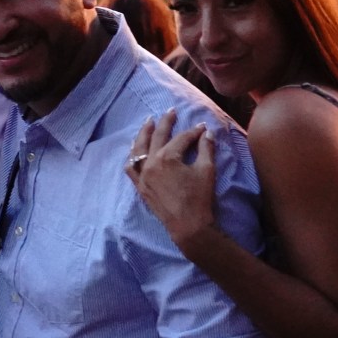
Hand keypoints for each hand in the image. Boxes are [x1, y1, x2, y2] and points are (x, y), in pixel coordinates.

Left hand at [125, 109, 217, 249]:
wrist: (188, 226)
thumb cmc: (199, 198)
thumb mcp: (207, 170)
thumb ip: (206, 149)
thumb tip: (207, 132)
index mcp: (166, 158)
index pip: (180, 139)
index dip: (193, 132)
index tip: (202, 127)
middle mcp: (150, 164)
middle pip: (156, 137)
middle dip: (165, 123)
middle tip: (170, 111)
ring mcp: (142, 175)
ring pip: (138, 149)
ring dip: (143, 134)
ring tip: (148, 123)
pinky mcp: (139, 186)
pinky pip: (130, 167)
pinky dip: (132, 156)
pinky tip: (135, 149)